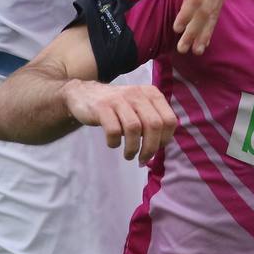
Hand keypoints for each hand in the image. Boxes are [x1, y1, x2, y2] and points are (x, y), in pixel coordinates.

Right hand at [63, 80, 177, 163]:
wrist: (83, 94)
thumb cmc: (117, 107)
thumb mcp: (139, 107)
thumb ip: (152, 120)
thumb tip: (161, 146)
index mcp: (151, 94)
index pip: (169, 120)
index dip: (165, 139)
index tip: (156, 148)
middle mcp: (137, 94)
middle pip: (154, 125)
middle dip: (151, 148)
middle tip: (143, 159)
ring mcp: (119, 99)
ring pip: (134, 128)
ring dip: (133, 148)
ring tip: (129, 155)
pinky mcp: (102, 107)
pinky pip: (113, 130)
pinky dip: (115, 142)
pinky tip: (113, 144)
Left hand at [155, 0, 226, 54]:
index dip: (186, 14)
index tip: (176, 28)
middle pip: (204, 9)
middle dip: (194, 30)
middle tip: (183, 48)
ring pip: (212, 13)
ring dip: (203, 34)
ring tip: (195, 50)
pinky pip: (217, 13)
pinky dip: (210, 28)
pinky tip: (204, 42)